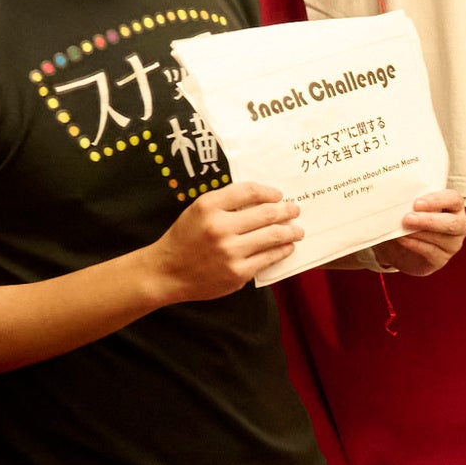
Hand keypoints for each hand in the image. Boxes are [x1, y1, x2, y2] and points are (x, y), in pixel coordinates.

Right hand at [149, 182, 301, 299]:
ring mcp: (230, 252)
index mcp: (208, 207)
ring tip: (298, 231)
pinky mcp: (237, 273)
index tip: (278, 195)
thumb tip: (262, 199)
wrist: (167, 271)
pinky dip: (282, 251)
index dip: (268, 192)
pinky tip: (287, 247)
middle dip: (286, 211)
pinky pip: (268, 258)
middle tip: (295, 210)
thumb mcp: (197, 211)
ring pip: (272, 236)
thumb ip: (225, 203)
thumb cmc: (185, 238)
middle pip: (266, 214)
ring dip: (290, 232)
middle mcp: (220, 228)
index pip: (248, 191)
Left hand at [365, 193, 465, 277]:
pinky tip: (402, 239)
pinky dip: (415, 244)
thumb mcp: (411, 206)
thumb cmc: (410, 218)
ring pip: (441, 239)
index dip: (437, 200)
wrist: (400, 246)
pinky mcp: (441, 259)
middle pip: (453, 223)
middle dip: (429, 220)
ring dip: (418, 233)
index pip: (454, 199)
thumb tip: (397, 195)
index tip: (416, 203)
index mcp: (454, 205)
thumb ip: (411, 201)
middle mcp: (459, 225)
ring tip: (401, 228)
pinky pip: (431, 252)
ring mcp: (453, 244)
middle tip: (408, 218)